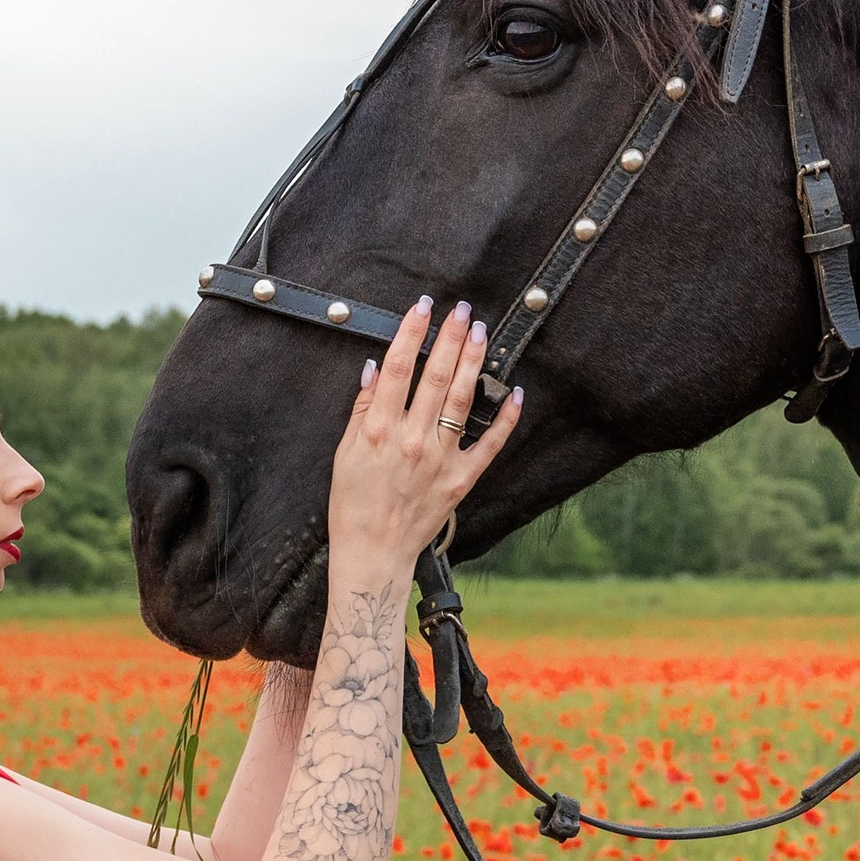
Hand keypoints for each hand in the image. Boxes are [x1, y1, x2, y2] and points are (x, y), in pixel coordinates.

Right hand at [325, 297, 520, 574]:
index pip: (399, 368)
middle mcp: (413, 440)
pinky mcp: (461, 479)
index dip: (412, 333)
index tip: (423, 308)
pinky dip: (506, 418)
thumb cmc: (353, 505)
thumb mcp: (344, 453)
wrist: (374, 553)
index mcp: (380, 430)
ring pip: (463, 400)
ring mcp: (440, 459)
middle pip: (436, 377)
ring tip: (482, 334)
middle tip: (462, 310)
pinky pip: (489, 444)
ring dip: (474, 363)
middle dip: (451, 338)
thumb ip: (362, 409)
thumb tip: (375, 369)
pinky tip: (514, 392)